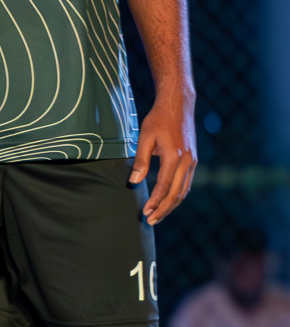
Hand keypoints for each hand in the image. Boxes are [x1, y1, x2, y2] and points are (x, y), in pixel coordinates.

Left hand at [129, 92, 196, 224]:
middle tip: (151, 221)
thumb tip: (133, 182)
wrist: (178, 106)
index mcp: (174, 157)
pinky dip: (177, 195)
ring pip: (183, 191)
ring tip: (158, 215)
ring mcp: (192, 162)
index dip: (155, 201)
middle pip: (176, 194)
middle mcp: (187, 162)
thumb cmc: (157, 120)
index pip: (164, 186)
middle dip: (163, 209)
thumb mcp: (144, 137)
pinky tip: (168, 201)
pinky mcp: (193, 161)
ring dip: (171, 205)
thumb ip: (140, 160)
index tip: (145, 212)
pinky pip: (186, 184)